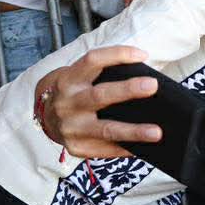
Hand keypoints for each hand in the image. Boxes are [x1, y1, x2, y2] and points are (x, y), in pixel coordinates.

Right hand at [36, 45, 162, 158]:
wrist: (47, 118)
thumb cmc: (76, 94)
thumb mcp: (80, 78)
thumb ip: (105, 76)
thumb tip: (147, 82)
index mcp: (70, 79)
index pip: (93, 61)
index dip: (117, 55)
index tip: (142, 55)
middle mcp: (68, 103)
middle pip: (100, 95)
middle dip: (127, 90)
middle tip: (153, 86)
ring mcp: (71, 128)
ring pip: (106, 129)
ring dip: (133, 131)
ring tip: (156, 132)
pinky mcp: (76, 147)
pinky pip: (106, 150)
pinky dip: (126, 148)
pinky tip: (143, 148)